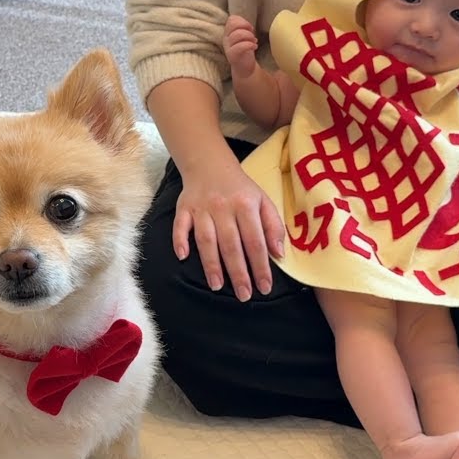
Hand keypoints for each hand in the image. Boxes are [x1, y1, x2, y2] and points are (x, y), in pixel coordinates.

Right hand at [174, 160, 285, 301]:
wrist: (210, 164)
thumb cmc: (240, 189)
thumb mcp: (263, 201)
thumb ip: (273, 226)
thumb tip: (278, 254)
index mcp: (246, 205)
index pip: (255, 242)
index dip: (260, 266)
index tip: (264, 288)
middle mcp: (224, 207)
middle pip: (231, 245)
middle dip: (238, 273)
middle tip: (244, 295)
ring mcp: (202, 208)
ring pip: (206, 240)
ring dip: (211, 264)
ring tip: (217, 286)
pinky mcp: (184, 208)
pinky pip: (180, 226)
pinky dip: (180, 241)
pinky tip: (183, 257)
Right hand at [223, 15, 259, 80]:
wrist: (244, 69)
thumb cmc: (246, 51)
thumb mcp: (244, 37)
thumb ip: (243, 29)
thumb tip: (248, 23)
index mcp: (228, 33)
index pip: (231, 19)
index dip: (242, 21)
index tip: (250, 28)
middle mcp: (226, 39)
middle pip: (233, 25)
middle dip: (246, 27)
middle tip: (252, 34)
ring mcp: (228, 48)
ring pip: (237, 34)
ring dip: (249, 36)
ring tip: (254, 41)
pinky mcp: (232, 56)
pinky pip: (240, 46)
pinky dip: (250, 44)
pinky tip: (255, 47)